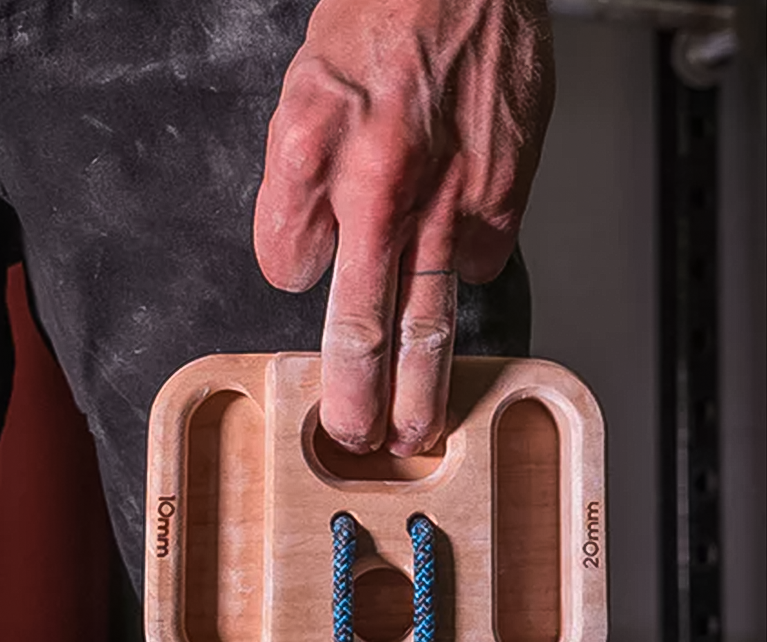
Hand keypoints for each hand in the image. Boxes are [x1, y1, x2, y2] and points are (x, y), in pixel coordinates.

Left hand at [254, 0, 553, 455]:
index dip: (324, 341)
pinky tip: (449, 273)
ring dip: (432, 379)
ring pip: (443, 313)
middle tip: (373, 443)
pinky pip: (482, 258)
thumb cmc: (382, 27)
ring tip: (425, 422)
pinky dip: (464, 277)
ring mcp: (466, 202)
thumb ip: (289, 196)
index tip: (325, 373)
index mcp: (347, 178)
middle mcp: (410, 202)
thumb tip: (294, 271)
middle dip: (380, 399)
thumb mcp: (300, 101)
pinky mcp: (509, 193)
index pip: (321, 293)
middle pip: (392, 328)